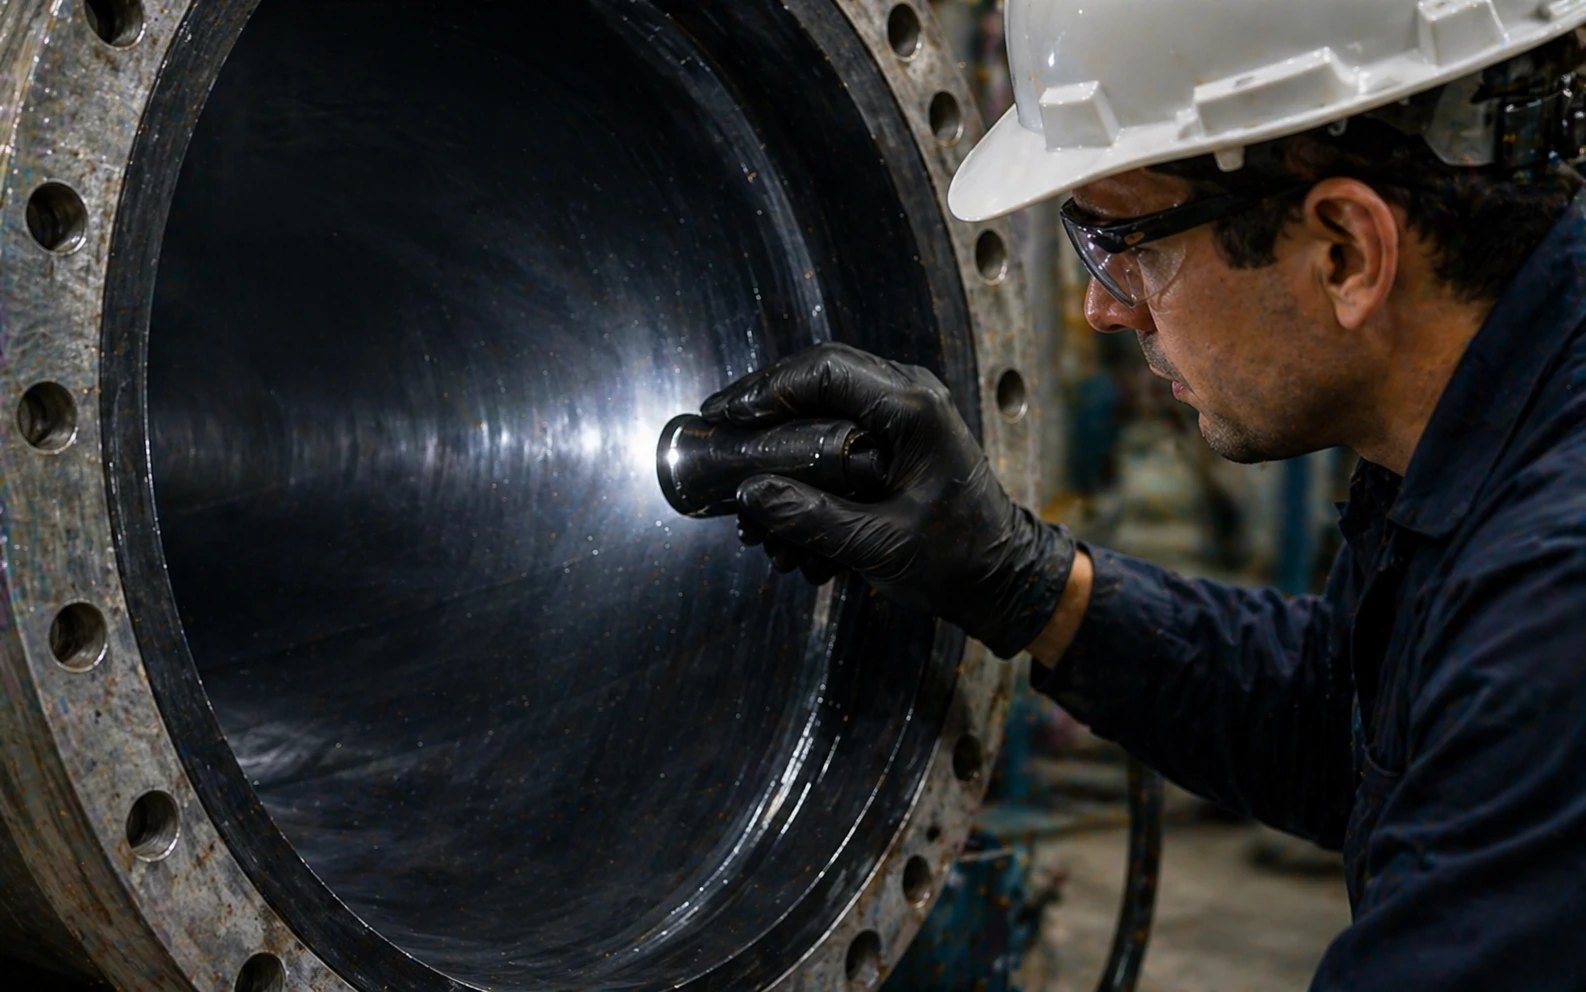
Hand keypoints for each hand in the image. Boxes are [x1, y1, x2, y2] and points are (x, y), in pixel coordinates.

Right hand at [700, 343, 1075, 658]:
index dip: (766, 390)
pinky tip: (777, 496)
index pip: (823, 371)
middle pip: (817, 375)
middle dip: (763, 406)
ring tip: (742, 477)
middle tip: (718, 430)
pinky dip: (803, 453)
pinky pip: (840, 424)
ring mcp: (906, 409)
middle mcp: (910, 394)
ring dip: (780, 435)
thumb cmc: (956, 561)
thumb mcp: (879, 546)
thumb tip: (749, 494)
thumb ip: (812, 517)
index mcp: (913, 410)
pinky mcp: (898, 432)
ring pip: (823, 399)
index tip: (725, 417)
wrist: (1001, 576)